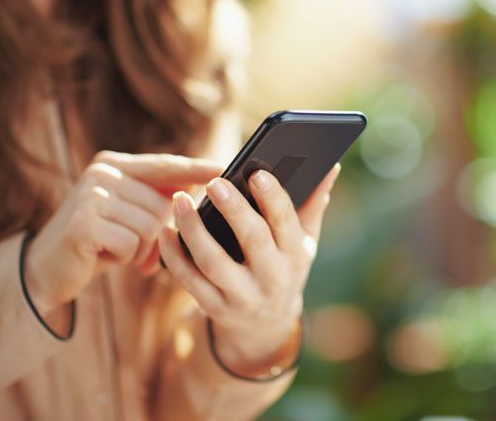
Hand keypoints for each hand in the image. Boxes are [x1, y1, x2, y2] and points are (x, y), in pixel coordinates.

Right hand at [24, 150, 223, 315]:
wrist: (49, 268)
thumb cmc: (100, 241)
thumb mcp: (130, 213)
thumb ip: (159, 197)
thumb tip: (203, 188)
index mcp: (115, 164)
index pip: (165, 164)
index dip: (195, 169)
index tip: (224, 169)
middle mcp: (101, 173)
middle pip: (164, 203)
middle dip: (159, 234)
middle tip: (138, 249)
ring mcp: (90, 195)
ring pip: (151, 225)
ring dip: (143, 249)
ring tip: (122, 252)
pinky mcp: (84, 222)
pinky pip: (133, 242)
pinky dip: (128, 257)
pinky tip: (107, 256)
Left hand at [158, 163, 341, 370]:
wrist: (265, 327)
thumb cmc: (284, 268)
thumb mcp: (304, 243)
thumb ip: (313, 204)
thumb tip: (331, 166)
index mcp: (295, 255)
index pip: (286, 224)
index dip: (273, 198)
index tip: (257, 172)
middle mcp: (271, 278)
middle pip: (252, 241)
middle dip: (234, 210)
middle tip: (215, 182)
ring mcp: (241, 296)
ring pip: (213, 262)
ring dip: (193, 230)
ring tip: (180, 199)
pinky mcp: (214, 308)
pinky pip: (189, 281)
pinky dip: (174, 257)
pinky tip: (164, 231)